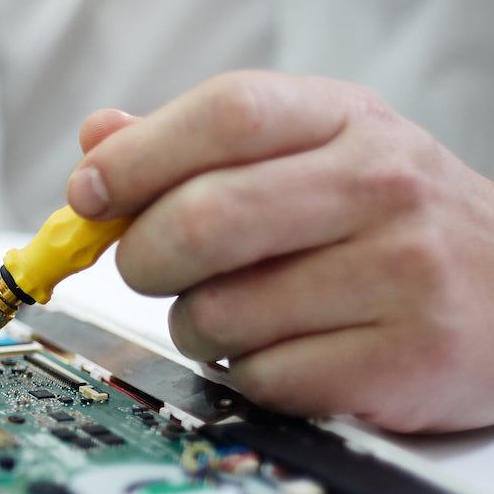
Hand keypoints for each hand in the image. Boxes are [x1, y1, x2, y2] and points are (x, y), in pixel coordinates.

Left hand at [66, 71, 493, 432]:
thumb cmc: (388, 221)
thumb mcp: (311, 152)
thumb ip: (199, 146)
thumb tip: (98, 140)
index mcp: (346, 119)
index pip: (228, 114)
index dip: (137, 158)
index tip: (87, 195)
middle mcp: (382, 186)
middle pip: (204, 220)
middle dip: (145, 260)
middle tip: (152, 271)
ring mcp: (402, 272)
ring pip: (221, 313)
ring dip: (199, 328)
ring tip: (243, 314)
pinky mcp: (406, 358)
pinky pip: (263, 379)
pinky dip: (250, 377)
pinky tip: (292, 353)